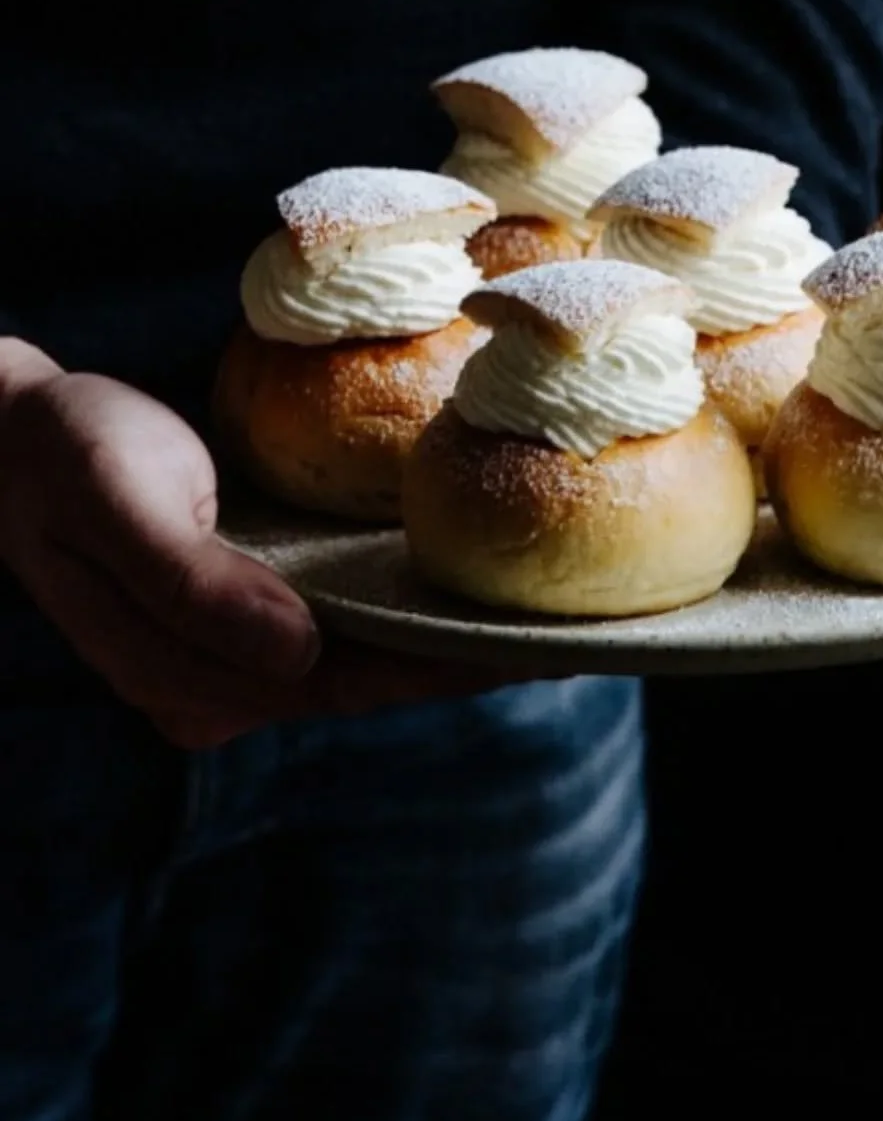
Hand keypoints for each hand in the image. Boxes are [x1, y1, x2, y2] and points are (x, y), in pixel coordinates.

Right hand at [0, 345, 536, 748]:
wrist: (9, 435)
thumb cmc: (64, 456)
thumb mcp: (119, 503)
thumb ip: (197, 586)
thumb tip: (301, 655)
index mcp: (189, 680)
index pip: (351, 685)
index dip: (449, 671)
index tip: (542, 653)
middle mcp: (222, 685)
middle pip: (375, 681)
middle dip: (475, 663)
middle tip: (587, 635)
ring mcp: (235, 653)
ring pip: (370, 656)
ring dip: (455, 641)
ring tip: (555, 618)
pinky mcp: (248, 609)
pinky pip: (350, 619)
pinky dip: (413, 609)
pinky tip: (473, 588)